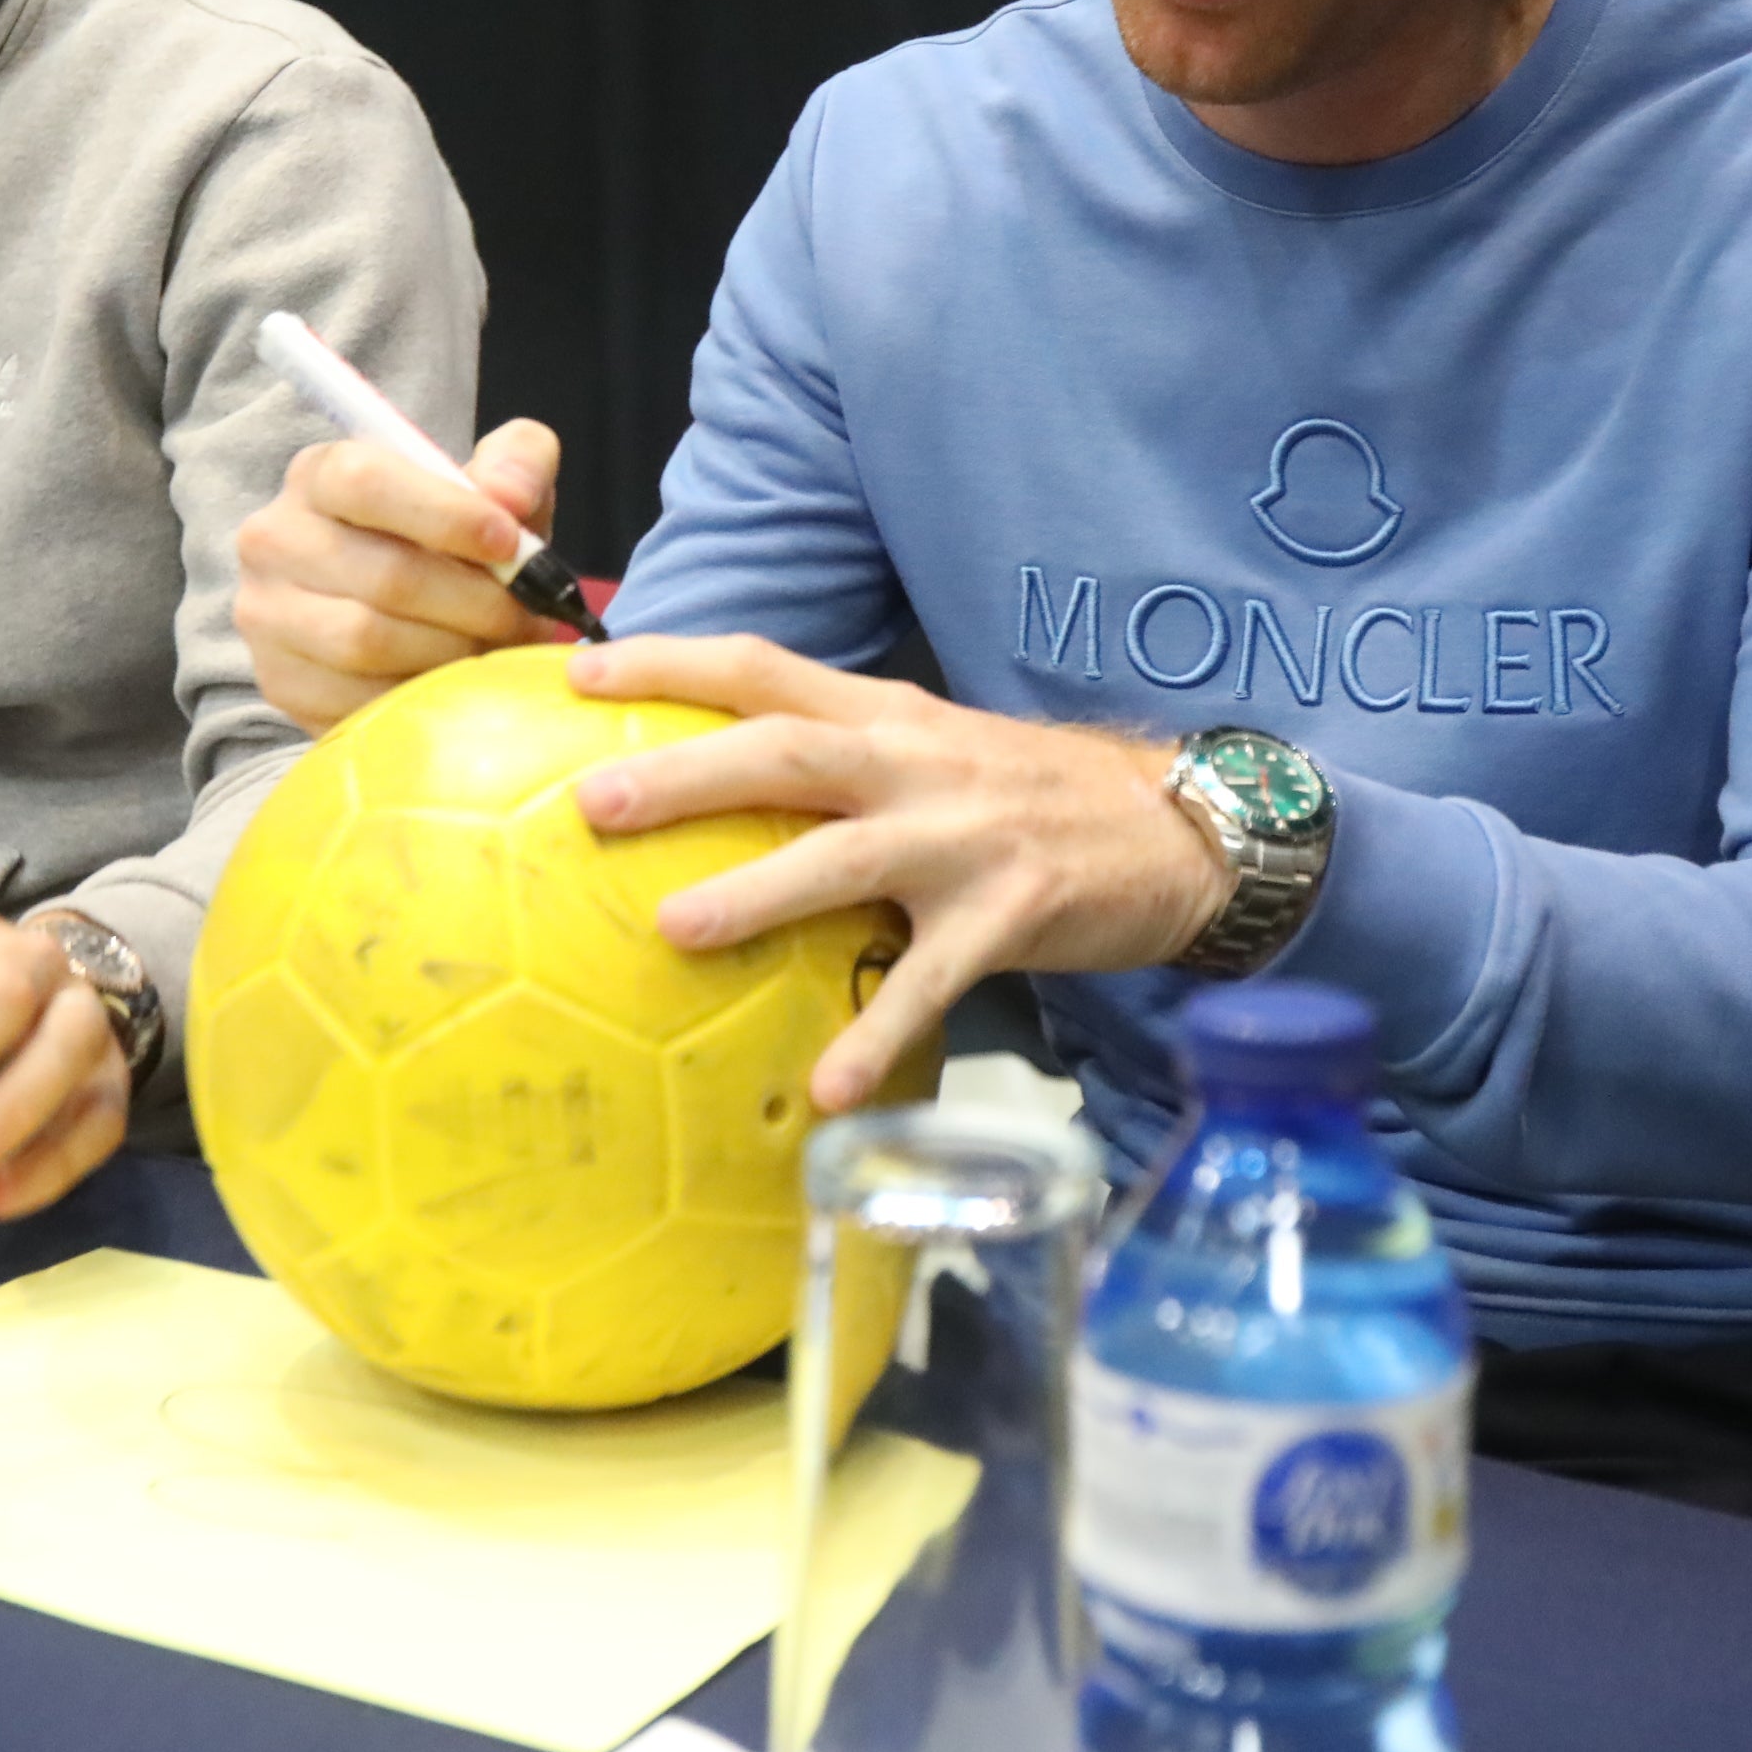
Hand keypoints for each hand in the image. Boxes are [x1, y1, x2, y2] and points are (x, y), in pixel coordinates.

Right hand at [232, 418, 570, 730]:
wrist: (401, 611)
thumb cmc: (449, 539)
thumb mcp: (492, 486)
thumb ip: (518, 462)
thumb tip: (508, 495)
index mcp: (319, 474)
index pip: (366, 482)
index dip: (447, 515)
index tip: (510, 543)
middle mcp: (274, 538)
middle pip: (384, 575)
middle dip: (474, 601)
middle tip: (524, 615)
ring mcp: (266, 614)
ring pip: (367, 642)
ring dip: (452, 651)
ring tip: (496, 647)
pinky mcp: (278, 681)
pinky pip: (356, 698)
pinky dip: (420, 695)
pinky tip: (453, 681)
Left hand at [562, 633, 1230, 1111]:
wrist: (1174, 824)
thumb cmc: (1028, 796)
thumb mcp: (929, 748)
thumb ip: (837, 755)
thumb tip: (712, 784)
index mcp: (884, 715)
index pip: (761, 667)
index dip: (669, 662)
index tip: (577, 674)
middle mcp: (914, 762)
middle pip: (784, 749)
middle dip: (685, 771)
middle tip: (592, 801)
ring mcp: (962, 837)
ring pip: (844, 856)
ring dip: (757, 891)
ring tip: (674, 928)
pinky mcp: (1009, 913)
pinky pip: (930, 981)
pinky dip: (877, 1034)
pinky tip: (828, 1089)